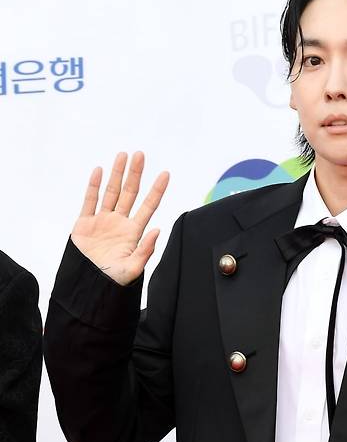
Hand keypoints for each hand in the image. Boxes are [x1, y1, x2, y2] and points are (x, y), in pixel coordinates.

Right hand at [71, 151, 168, 285]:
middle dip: (135, 174)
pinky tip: (99, 170)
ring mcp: (102, 221)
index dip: (156, 190)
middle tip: (140, 154)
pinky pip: (90, 201)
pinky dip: (93, 185)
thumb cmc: (112, 281)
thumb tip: (158, 230)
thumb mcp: (133, 268)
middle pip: (130, 193)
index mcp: (133, 232)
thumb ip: (146, 250)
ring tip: (123, 155)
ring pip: (111, 192)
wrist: (87, 286)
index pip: (148, 206)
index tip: (166, 174)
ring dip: (117, 174)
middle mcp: (119, 223)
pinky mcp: (84, 223)